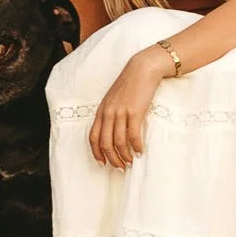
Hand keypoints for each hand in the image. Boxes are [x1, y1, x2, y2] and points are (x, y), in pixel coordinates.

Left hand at [87, 51, 165, 169]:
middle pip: (105, 143)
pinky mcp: (134, 112)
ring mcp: (121, 113)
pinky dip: (136, 147)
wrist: (142, 69)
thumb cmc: (129, 84)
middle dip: (112, 159)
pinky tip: (140, 151)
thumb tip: (113, 132)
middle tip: (120, 167)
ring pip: (119, 142)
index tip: (103, 163)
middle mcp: (108, 113)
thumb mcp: (113, 99)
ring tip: (131, 162)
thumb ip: (110, 113)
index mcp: (101, 111)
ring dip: (125, 156)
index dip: (97, 153)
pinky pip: (133, 135)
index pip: (93, 137)